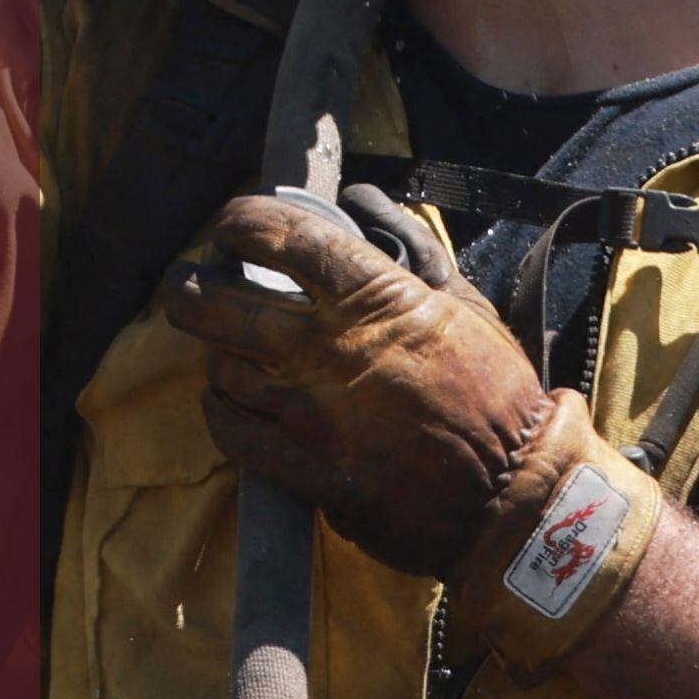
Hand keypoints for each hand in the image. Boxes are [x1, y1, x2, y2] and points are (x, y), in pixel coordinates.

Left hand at [167, 191, 667, 667]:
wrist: (512, 496)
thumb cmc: (498, 397)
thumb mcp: (466, 304)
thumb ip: (411, 246)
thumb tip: (363, 201)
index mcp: (373, 298)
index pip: (279, 235)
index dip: (241, 220)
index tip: (232, 227)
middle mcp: (327, 348)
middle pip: (218, 301)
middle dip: (187, 285)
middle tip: (186, 282)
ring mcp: (307, 412)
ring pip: (220, 365)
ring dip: (214, 350)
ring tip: (225, 346)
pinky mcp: (301, 469)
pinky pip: (231, 429)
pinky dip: (222, 408)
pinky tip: (231, 398)